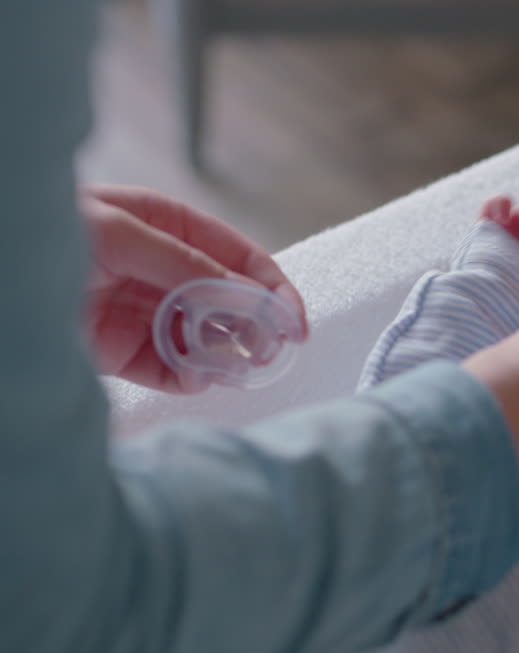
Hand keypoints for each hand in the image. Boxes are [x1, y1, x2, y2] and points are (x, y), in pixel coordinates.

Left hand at [80, 184, 308, 392]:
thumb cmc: (43, 229)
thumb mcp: (117, 232)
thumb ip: (182, 262)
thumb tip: (244, 292)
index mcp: (169, 228)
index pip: (239, 258)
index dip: (273, 288)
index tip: (295, 322)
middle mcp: (164, 271)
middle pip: (230, 302)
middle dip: (256, 327)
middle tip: (270, 351)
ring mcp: (145, 313)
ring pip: (207, 339)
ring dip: (226, 355)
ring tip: (234, 367)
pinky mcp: (123, 352)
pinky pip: (170, 369)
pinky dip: (190, 377)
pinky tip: (196, 376)